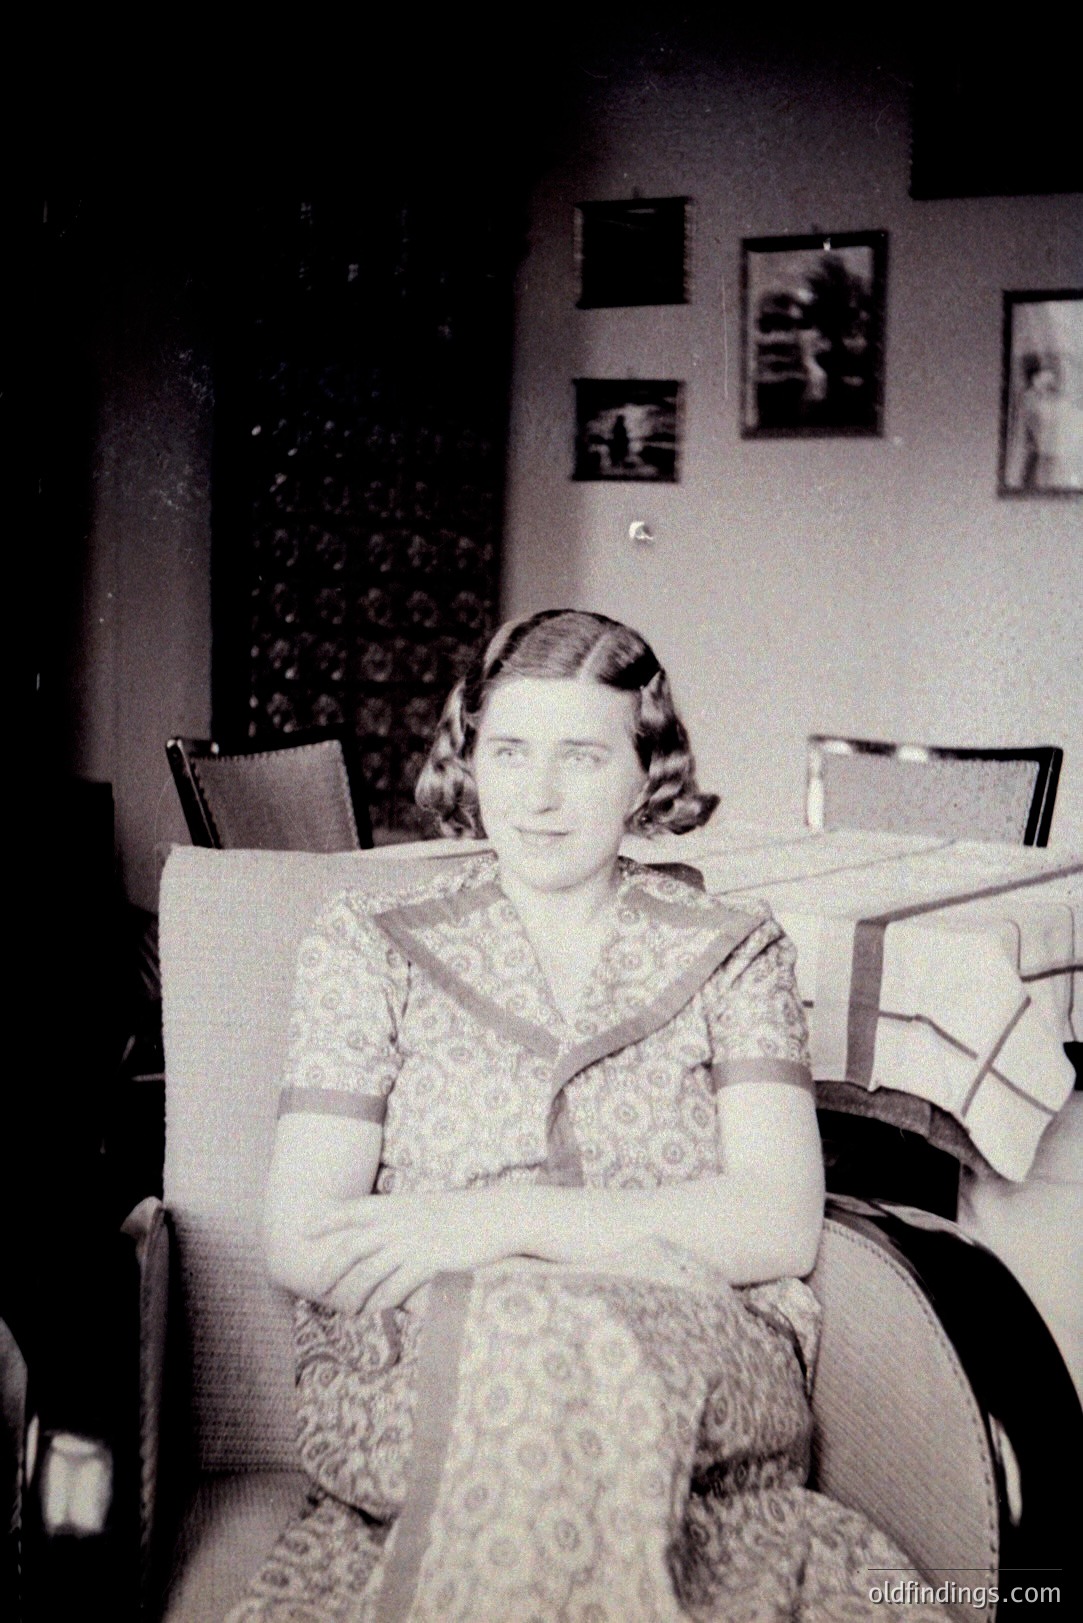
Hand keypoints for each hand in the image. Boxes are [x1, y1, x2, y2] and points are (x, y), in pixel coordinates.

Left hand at [308, 1190, 515, 1314]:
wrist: (499, 1216)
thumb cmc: (466, 1213)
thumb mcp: (429, 1206)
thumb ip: (404, 1215)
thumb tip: (385, 1229)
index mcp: (398, 1204)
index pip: (353, 1209)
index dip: (327, 1219)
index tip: (303, 1228)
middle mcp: (400, 1221)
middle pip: (352, 1246)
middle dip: (330, 1267)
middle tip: (317, 1286)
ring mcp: (413, 1241)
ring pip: (370, 1271)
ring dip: (353, 1293)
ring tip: (345, 1309)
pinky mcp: (429, 1260)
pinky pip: (395, 1286)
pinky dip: (380, 1301)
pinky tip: (373, 1311)